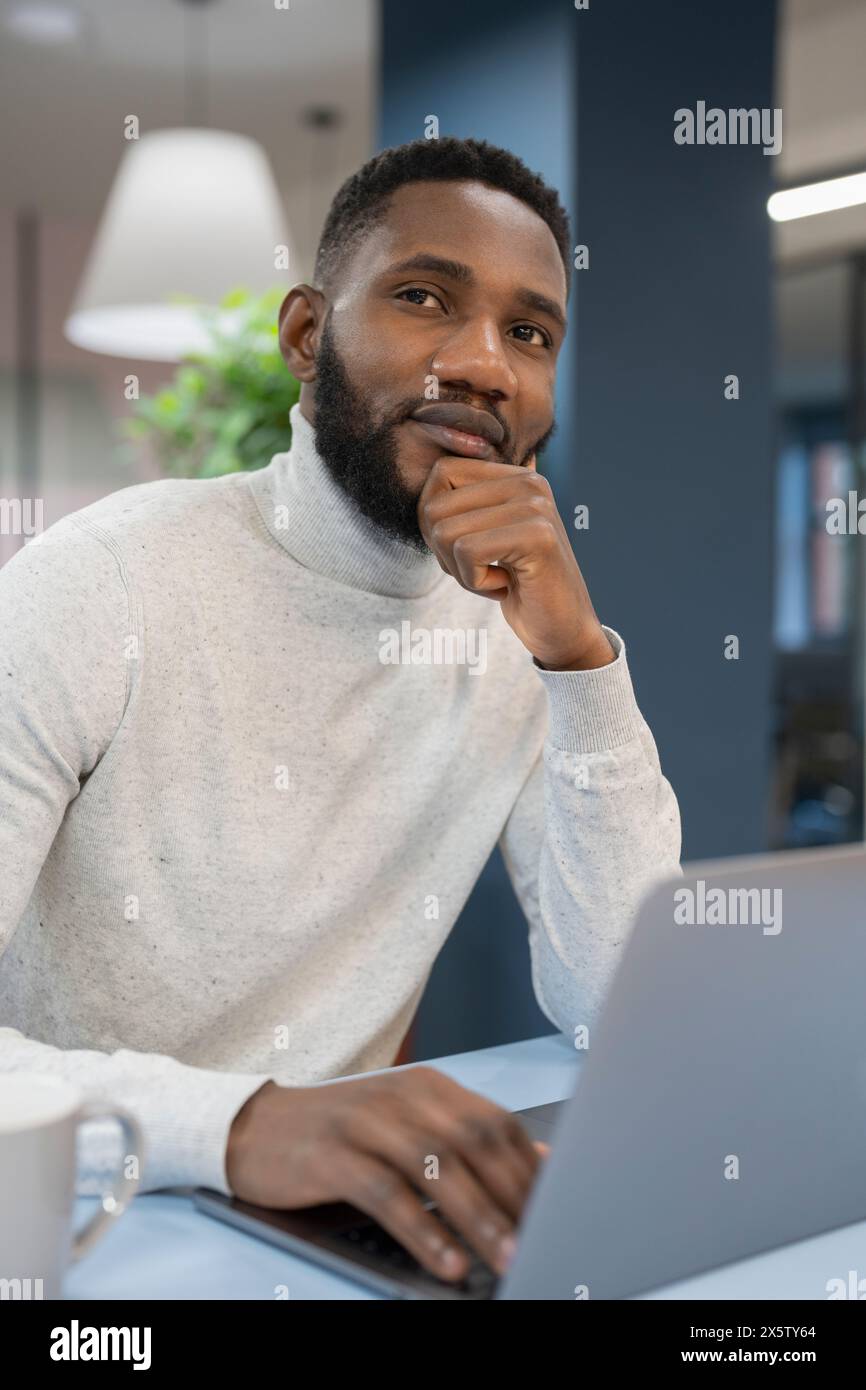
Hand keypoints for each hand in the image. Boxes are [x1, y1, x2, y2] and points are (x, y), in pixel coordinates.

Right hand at [225, 1067, 545, 1282]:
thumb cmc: (340, 1135)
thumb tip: (539, 1163)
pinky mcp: (331, 1153)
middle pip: (473, 1141)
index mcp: (428, 1086)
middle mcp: (401, 1095)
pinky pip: (387, 1194)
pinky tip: (446, 1261)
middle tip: (541, 1240)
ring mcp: (365, 1121)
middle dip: (512, 1195)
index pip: (496, 1121)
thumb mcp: (406, 1128)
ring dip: (477, 1217)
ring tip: (506, 1258)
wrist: (251, 1127)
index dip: (529, 1167)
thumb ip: (466, 1140)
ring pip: (436, 1166)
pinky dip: (422, 1231)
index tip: (558, 1209)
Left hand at [417, 454, 614, 670]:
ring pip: (445, 532)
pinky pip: (466, 552)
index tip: (465, 551)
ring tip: (494, 578)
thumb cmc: (519, 586)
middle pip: (435, 506)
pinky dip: (474, 581)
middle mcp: (528, 482)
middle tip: (480, 570)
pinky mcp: (537, 536)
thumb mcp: (485, 537)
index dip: (434, 521)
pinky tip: (504, 586)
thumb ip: (461, 507)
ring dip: (460, 571)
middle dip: (443, 551)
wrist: (562, 628)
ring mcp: (535, 506)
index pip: (442, 473)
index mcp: (516, 476)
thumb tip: (427, 492)